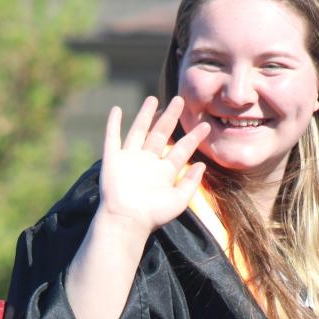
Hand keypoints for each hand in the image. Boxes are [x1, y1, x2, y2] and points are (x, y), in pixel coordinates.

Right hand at [96, 97, 209, 236]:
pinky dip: (113, 124)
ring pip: (139, 131)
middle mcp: (148, 163)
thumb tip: (202, 165)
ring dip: (145, 115)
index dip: (193, 138)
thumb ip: (191, 182)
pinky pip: (112, 138)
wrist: (127, 220)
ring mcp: (130, 160)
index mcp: (164, 172)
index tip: (205, 125)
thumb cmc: (153, 214)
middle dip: (170, 117)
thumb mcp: (179, 200)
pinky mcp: (112, 160)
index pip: (181, 150)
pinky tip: (116, 110)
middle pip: (161, 134)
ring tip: (153, 99)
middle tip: (179, 100)